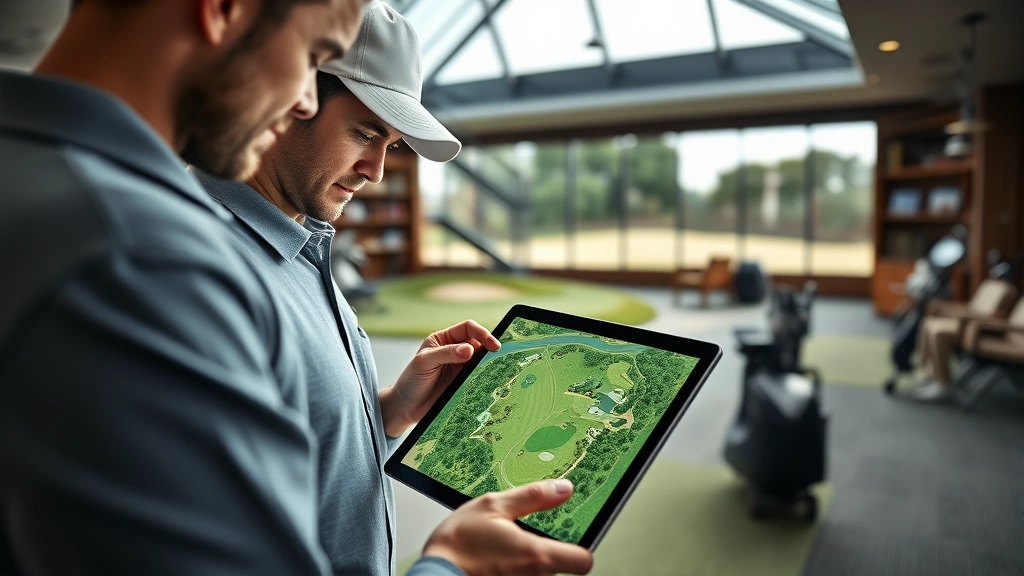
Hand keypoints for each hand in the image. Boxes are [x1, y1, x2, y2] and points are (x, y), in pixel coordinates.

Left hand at [380, 320, 499, 436]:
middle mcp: (455, 350)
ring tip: (495, 367)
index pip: (468, 328)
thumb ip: (446, 353)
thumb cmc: (410, 381)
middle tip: (498, 354)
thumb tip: (470, 349)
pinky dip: (487, 376)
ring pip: (482, 360)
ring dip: (489, 362)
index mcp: (443, 339)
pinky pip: (481, 376)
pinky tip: (490, 379)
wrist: (406, 408)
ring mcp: (461, 367)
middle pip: (479, 342)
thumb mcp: (424, 362)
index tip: (491, 344)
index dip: (482, 332)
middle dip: (490, 346)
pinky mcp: (465, 383)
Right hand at [423, 480, 593, 575]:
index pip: (584, 561)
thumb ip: (533, 496)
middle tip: (534, 535)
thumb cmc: (457, 542)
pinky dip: (517, 568)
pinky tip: (500, 557)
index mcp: (535, 554)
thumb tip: (563, 488)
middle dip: (553, 551)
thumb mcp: (493, 505)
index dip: (582, 548)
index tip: (573, 538)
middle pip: (563, 568)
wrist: (433, 572)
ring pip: (542, 573)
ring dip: (532, 560)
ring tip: (510, 545)